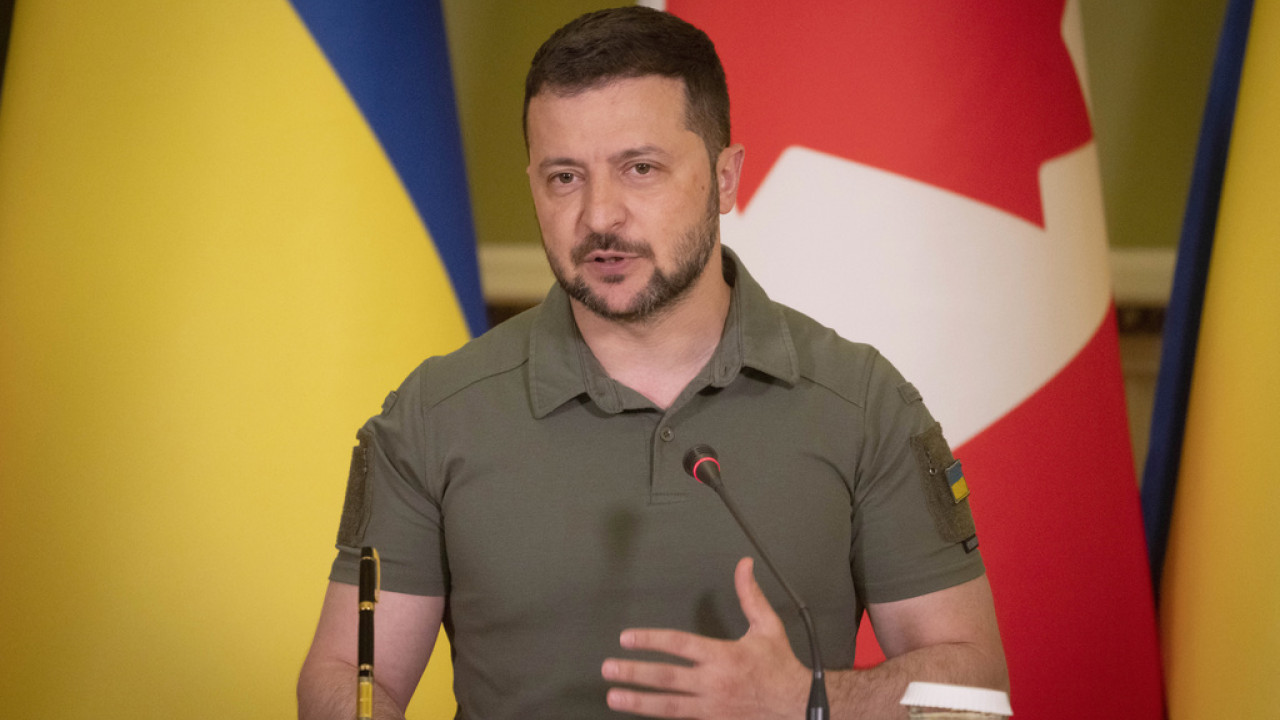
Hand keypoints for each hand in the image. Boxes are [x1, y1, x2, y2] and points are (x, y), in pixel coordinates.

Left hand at [601, 557, 810, 718]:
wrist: (797, 706)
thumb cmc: (780, 667)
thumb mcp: (768, 627)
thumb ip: (750, 596)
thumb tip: (743, 565)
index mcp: (725, 656)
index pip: (680, 645)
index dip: (651, 640)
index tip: (627, 639)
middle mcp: (715, 683)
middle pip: (666, 677)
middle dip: (634, 673)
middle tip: (609, 668)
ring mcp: (712, 707)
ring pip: (669, 705)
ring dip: (639, 701)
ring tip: (614, 696)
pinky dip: (662, 718)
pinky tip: (642, 714)